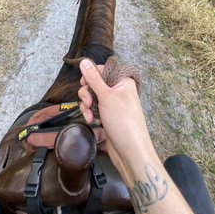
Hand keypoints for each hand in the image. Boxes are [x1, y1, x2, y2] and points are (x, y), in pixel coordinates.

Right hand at [78, 59, 154, 176]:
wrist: (130, 152)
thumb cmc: (123, 122)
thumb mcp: (107, 97)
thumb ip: (94, 79)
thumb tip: (84, 61)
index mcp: (123, 81)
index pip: (102, 70)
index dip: (91, 76)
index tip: (84, 84)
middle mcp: (118, 90)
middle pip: (94, 84)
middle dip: (87, 94)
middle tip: (87, 103)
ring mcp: (112, 104)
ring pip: (91, 97)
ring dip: (87, 106)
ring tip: (90, 116)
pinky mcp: (107, 115)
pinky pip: (93, 108)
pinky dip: (90, 114)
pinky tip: (92, 121)